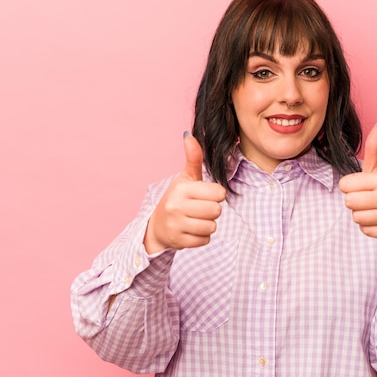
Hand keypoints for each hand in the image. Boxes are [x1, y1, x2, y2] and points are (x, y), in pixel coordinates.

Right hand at [144, 133, 226, 253]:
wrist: (157, 227)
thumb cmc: (177, 199)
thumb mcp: (185, 179)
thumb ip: (192, 159)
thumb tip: (189, 136)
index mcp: (181, 188)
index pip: (219, 193)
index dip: (215, 195)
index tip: (204, 196)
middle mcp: (176, 206)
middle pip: (216, 211)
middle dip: (212, 211)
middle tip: (199, 209)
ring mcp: (176, 224)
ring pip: (212, 226)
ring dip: (207, 225)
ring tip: (194, 220)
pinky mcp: (179, 241)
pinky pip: (205, 240)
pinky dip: (201, 237)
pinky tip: (190, 230)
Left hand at [338, 121, 376, 242]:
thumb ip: (374, 148)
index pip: (344, 185)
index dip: (350, 187)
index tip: (363, 187)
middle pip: (348, 202)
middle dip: (354, 202)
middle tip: (368, 200)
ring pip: (356, 217)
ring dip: (361, 215)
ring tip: (374, 210)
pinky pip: (365, 231)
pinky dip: (369, 228)